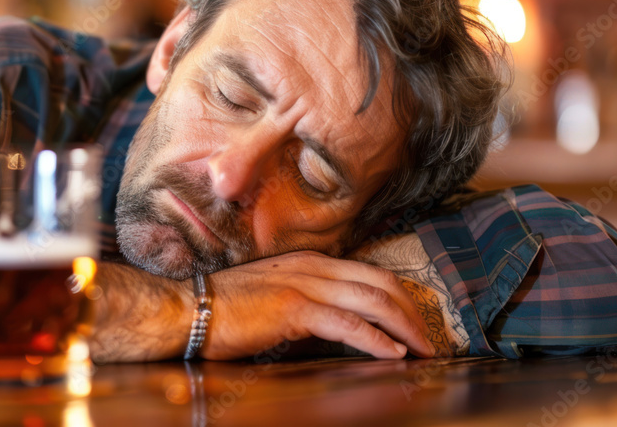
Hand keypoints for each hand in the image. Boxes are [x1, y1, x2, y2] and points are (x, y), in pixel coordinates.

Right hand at [89, 251, 434, 362]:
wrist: (186, 309)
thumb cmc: (225, 309)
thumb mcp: (274, 295)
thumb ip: (307, 301)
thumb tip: (337, 324)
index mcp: (310, 261)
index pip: (370, 273)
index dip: (400, 297)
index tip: (416, 322)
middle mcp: (312, 266)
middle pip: (380, 282)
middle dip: (412, 312)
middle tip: (430, 339)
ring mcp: (303, 284)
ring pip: (371, 301)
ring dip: (403, 327)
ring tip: (422, 350)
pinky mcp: (293, 309)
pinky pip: (346, 323)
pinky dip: (375, 339)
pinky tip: (393, 355)